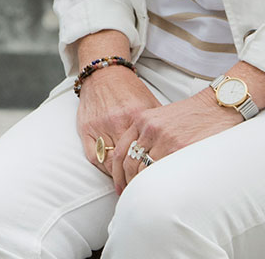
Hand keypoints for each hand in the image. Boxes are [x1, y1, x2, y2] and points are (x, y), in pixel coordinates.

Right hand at [75, 65, 159, 193]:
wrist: (104, 74)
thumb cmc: (129, 91)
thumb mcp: (150, 104)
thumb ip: (161, 124)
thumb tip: (179, 144)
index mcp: (137, 116)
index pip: (145, 151)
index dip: (151, 169)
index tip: (156, 181)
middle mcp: (117, 121)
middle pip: (128, 159)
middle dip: (135, 177)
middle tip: (142, 190)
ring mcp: (99, 125)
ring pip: (110, 161)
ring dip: (119, 177)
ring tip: (128, 187)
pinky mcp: (85, 128)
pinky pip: (93, 156)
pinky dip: (103, 168)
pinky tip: (112, 173)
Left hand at [118, 93, 240, 188]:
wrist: (218, 106)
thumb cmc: (195, 115)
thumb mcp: (164, 118)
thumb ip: (150, 136)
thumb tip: (140, 162)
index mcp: (143, 120)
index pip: (121, 151)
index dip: (118, 172)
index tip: (120, 185)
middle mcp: (150, 129)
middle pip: (129, 163)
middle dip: (128, 183)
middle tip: (130, 196)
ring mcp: (165, 140)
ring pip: (144, 171)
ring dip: (143, 187)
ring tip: (146, 198)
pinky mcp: (180, 148)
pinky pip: (162, 172)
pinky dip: (159, 185)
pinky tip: (160, 193)